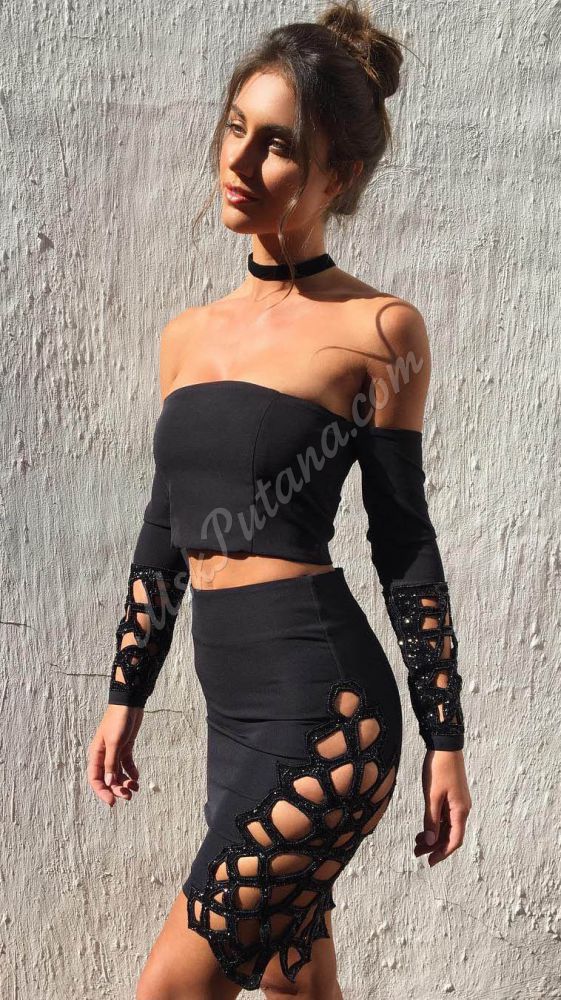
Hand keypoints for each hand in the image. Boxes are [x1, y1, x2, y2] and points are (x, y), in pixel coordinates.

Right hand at [87, 705, 143, 806]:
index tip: (112, 802)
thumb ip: (111, 762)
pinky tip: (137, 777)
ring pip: (118, 774)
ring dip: (125, 783)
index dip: (102, 792)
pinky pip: (126, 765)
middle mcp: (104, 755)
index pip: (95, 778)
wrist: (129, 703)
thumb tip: (109, 783)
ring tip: (136, 788)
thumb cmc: (118, 720)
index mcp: (96, 754)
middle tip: (129, 796)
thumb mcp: (114, 742)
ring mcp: (115, 752)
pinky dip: (131, 772)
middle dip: (117, 789)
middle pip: (108, 779)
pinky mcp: (125, 748)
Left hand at [415, 749, 471, 865]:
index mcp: (460, 810)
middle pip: (450, 835)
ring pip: (447, 826)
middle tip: (417, 853)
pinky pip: (446, 816)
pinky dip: (436, 824)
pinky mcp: (453, 796)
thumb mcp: (432, 796)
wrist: (445, 744)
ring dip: (434, 836)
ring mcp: (458, 802)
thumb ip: (431, 820)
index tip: (429, 862)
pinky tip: (425, 828)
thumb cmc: (439, 768)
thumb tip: (432, 842)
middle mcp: (462, 809)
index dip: (442, 853)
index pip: (454, 840)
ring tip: (417, 842)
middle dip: (435, 846)